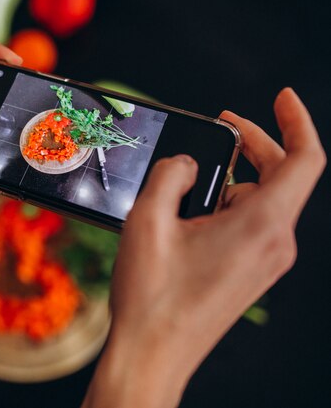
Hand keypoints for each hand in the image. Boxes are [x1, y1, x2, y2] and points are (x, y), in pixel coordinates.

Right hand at [83, 88, 325, 407]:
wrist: (153, 355)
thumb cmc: (152, 295)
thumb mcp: (148, 219)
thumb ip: (170, 174)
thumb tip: (186, 164)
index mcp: (261, 225)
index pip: (305, 160)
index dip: (296, 121)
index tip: (281, 97)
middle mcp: (274, 244)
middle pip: (283, 177)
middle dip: (255, 146)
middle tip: (222, 129)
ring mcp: (265, 262)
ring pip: (264, 202)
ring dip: (234, 181)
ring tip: (189, 185)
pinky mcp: (251, 274)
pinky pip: (252, 225)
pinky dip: (229, 207)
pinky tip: (190, 215)